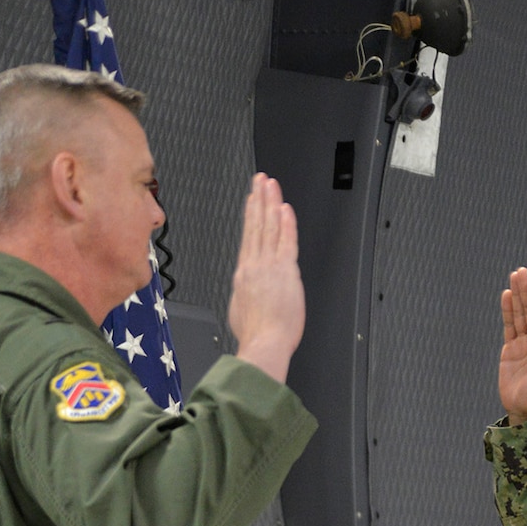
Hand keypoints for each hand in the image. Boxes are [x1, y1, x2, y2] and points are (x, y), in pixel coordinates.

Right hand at [228, 174, 304, 383]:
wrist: (263, 344)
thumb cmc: (255, 336)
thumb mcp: (241, 312)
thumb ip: (245, 296)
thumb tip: (246, 295)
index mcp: (243, 276)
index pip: (249, 238)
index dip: (251, 215)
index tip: (252, 200)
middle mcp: (254, 266)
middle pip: (256, 225)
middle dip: (258, 199)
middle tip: (260, 180)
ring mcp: (269, 267)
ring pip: (269, 228)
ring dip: (270, 203)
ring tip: (270, 185)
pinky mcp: (285, 272)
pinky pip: (286, 241)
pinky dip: (286, 223)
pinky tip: (285, 208)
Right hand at [499, 267, 526, 421]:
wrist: (522, 409)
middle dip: (526, 291)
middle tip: (521, 271)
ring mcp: (523, 343)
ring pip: (520, 315)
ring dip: (517, 296)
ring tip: (514, 276)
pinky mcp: (510, 349)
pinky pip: (509, 326)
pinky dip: (508, 311)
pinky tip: (507, 296)